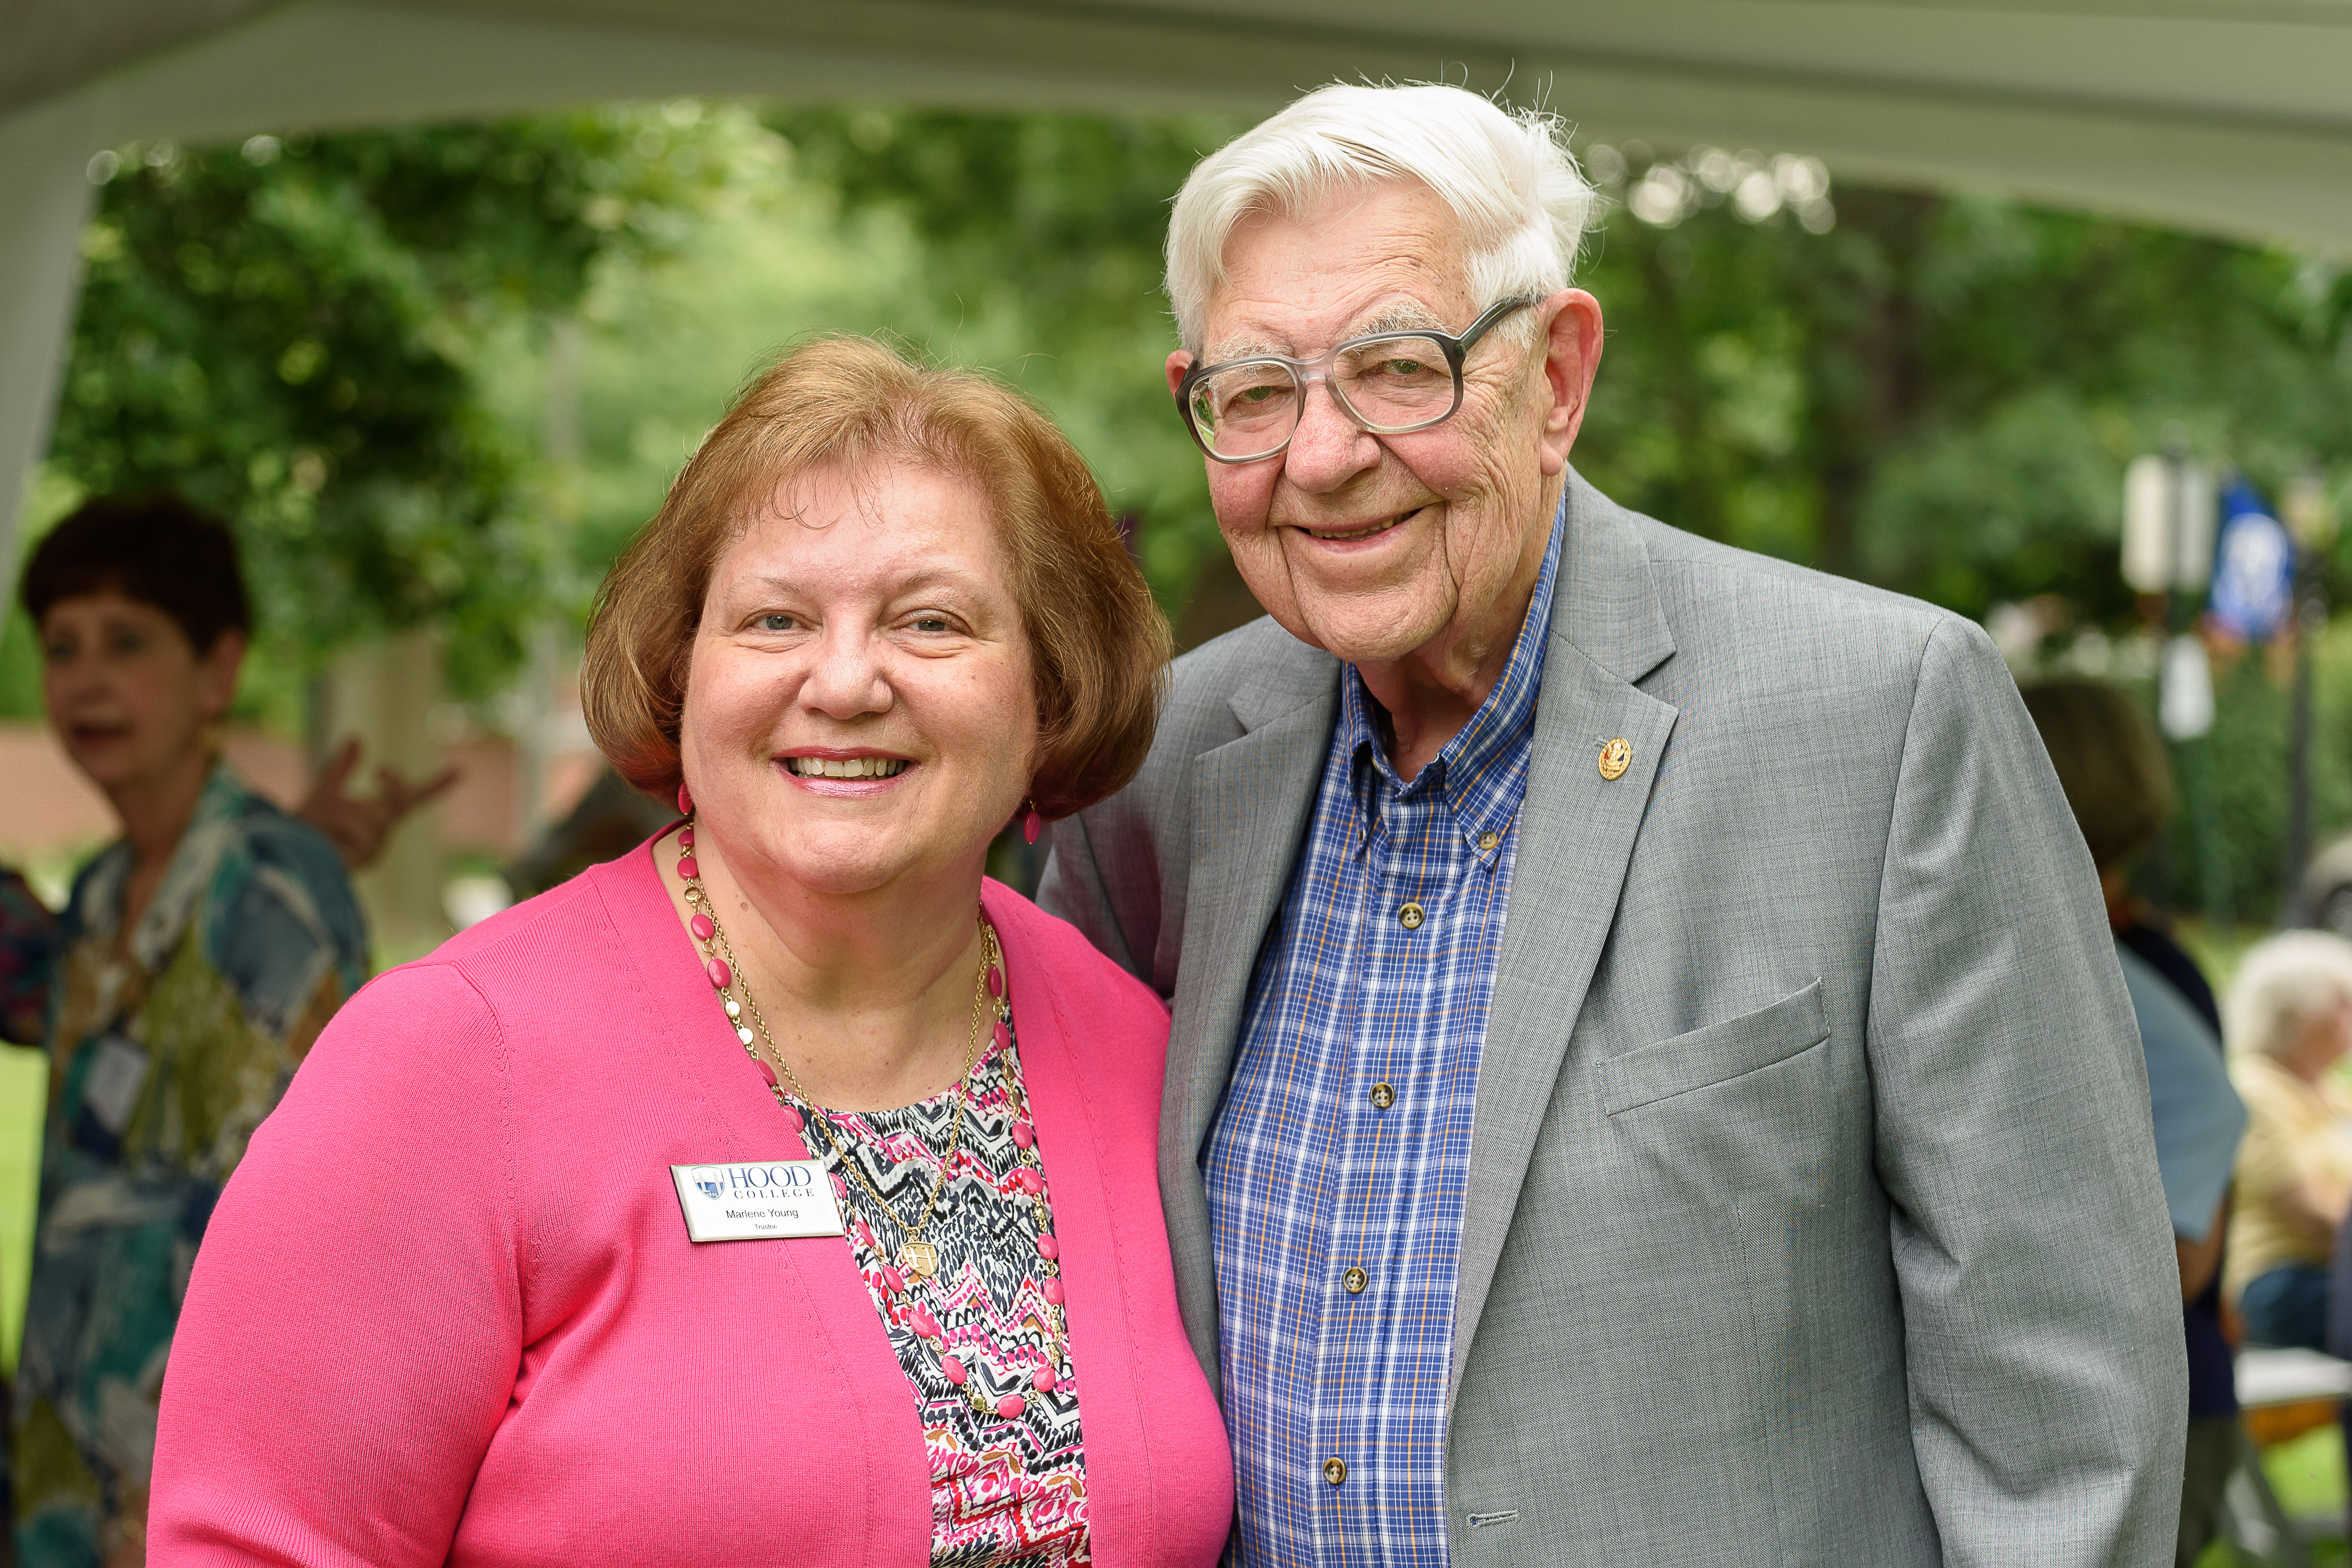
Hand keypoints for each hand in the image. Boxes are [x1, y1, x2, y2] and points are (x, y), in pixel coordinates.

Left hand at [299, 738, 458, 870]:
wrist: (288, 854)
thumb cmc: (305, 829)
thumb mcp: (324, 790)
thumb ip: (341, 767)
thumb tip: (357, 737)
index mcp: (377, 813)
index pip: (413, 797)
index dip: (437, 785)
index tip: (459, 770)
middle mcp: (383, 830)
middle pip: (403, 799)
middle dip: (393, 784)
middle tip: (380, 770)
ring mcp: (377, 847)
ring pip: (378, 816)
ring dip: (350, 812)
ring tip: (326, 825)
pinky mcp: (367, 860)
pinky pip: (364, 831)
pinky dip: (343, 827)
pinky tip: (328, 838)